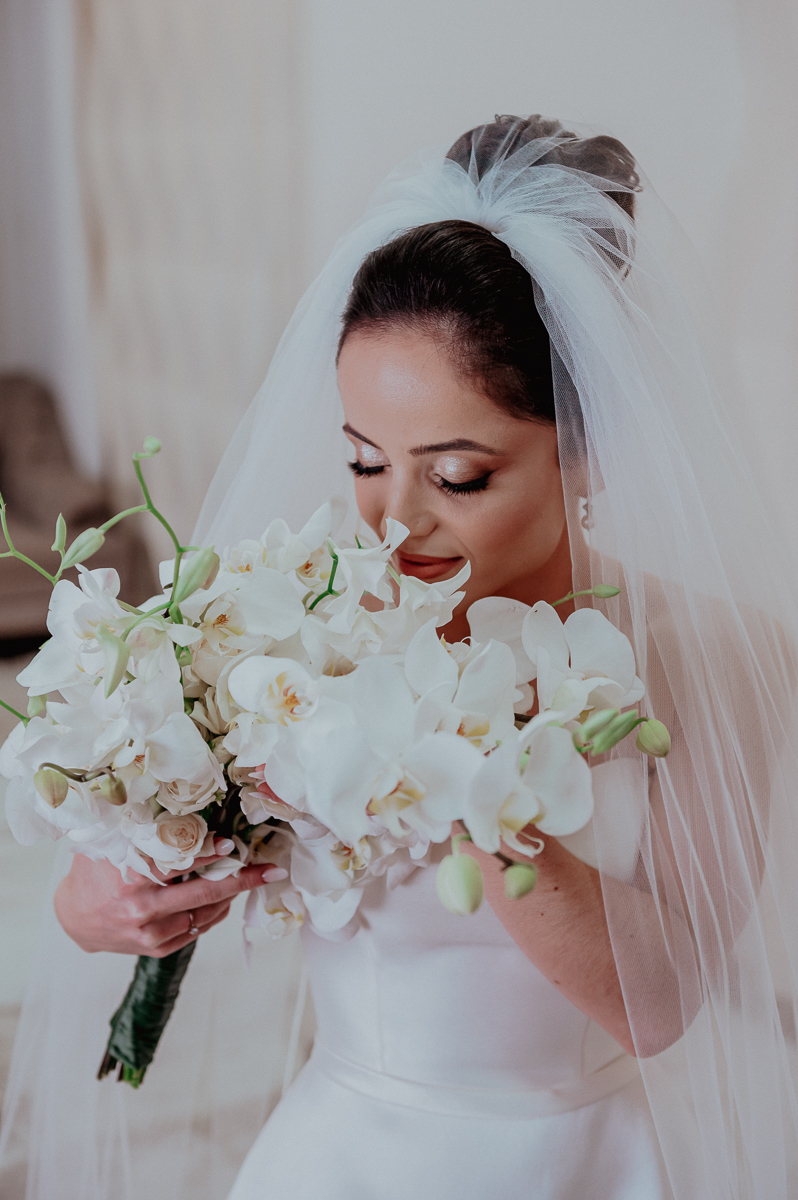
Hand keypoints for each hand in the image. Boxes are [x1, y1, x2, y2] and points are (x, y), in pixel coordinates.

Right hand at [54, 850, 268, 956]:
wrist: (75, 917)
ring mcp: (150, 934)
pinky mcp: (156, 950)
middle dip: (241, 880)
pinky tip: (225, 899)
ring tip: (250, 878)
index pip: (179, 865)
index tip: (231, 845)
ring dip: (229, 895)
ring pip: (204, 914)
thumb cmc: (95, 872)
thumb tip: (177, 803)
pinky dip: (213, 914)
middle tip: (270, 870)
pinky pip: (195, 930)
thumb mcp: (111, 844)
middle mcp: (142, 910)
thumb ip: (140, 829)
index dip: (208, 854)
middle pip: (203, 894)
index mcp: (130, 880)